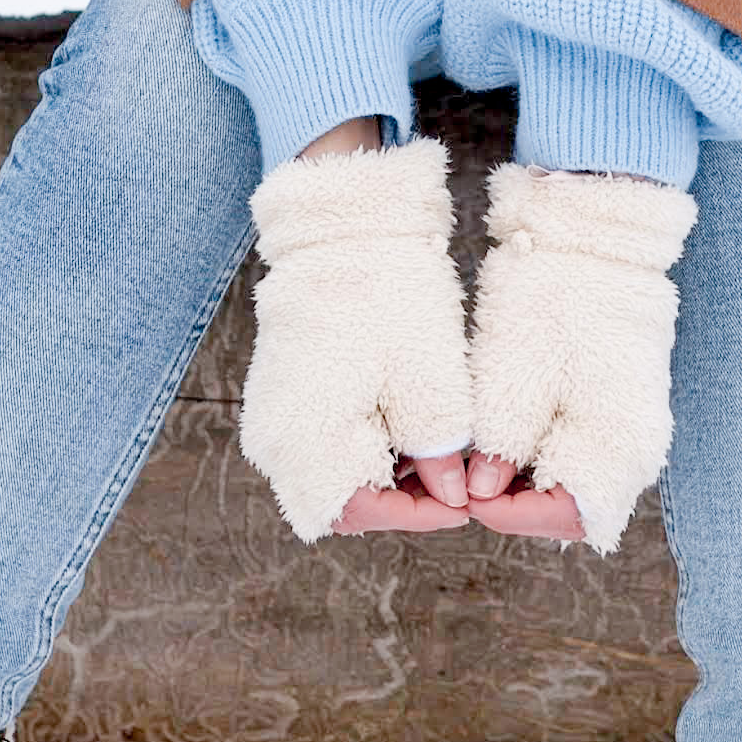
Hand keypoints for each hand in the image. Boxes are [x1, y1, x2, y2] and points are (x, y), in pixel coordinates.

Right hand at [240, 135, 476, 543]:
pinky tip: (409, 431)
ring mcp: (273, 419)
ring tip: (441, 457)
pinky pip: (322, 444)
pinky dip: (366, 447)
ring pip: (333, 475)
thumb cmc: (384, 295)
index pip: (361, 510)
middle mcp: (276, 442)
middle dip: (402, 498)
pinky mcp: (282, 397)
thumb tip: (455, 496)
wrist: (337, 228)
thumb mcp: (428, 379)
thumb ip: (439, 449)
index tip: (468, 503)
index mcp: (305, 442)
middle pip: (342, 500)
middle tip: (456, 482)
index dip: (420, 514)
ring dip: (386, 475)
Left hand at [465, 166, 695, 554]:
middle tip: (465, 483)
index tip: (466, 498)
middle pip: (576, 505)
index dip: (512, 515)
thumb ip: (500, 447)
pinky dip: (543, 453)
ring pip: (577, 479)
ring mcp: (634, 425)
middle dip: (518, 503)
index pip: (570, 514)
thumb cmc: (556, 298)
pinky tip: (503, 440)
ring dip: (528, 481)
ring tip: (476, 464)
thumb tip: (478, 495)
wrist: (598, 238)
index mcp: (620, 444)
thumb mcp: (513, 378)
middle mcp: (637, 446)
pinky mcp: (621, 404)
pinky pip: (584, 449)